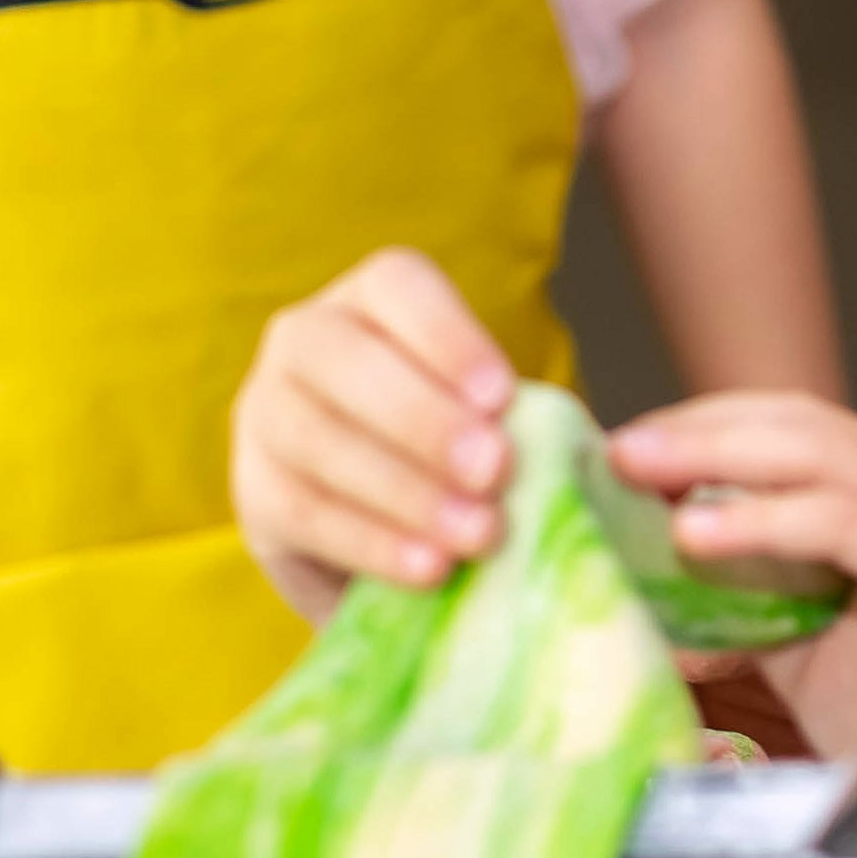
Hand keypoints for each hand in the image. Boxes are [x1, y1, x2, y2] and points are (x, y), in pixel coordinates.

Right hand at [232, 250, 517, 622]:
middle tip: (496, 473)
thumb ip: (524, 432)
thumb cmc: (464, 480)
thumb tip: (602, 462)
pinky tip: (428, 571)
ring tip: (476, 537)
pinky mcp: (254, 494)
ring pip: (316, 435)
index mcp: (371, 305)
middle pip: (344, 357)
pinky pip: (304, 512)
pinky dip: (370, 543)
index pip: (395, 286)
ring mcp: (266, 414)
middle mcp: (303, 342)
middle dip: (423, 417)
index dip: (446, 335)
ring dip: (402, 488)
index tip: (504, 397)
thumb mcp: (496, 438)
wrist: (388, 557)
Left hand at [606, 396, 856, 843]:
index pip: (795, 432)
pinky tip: (699, 535)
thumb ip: (748, 609)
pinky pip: (846, 520)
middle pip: (800, 424)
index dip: (708, 430)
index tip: (627, 453)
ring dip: (717, 456)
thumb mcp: (807, 659)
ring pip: (819, 454)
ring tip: (640, 470)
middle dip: (699, 429)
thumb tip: (656, 591)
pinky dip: (766, 520)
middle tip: (619, 448)